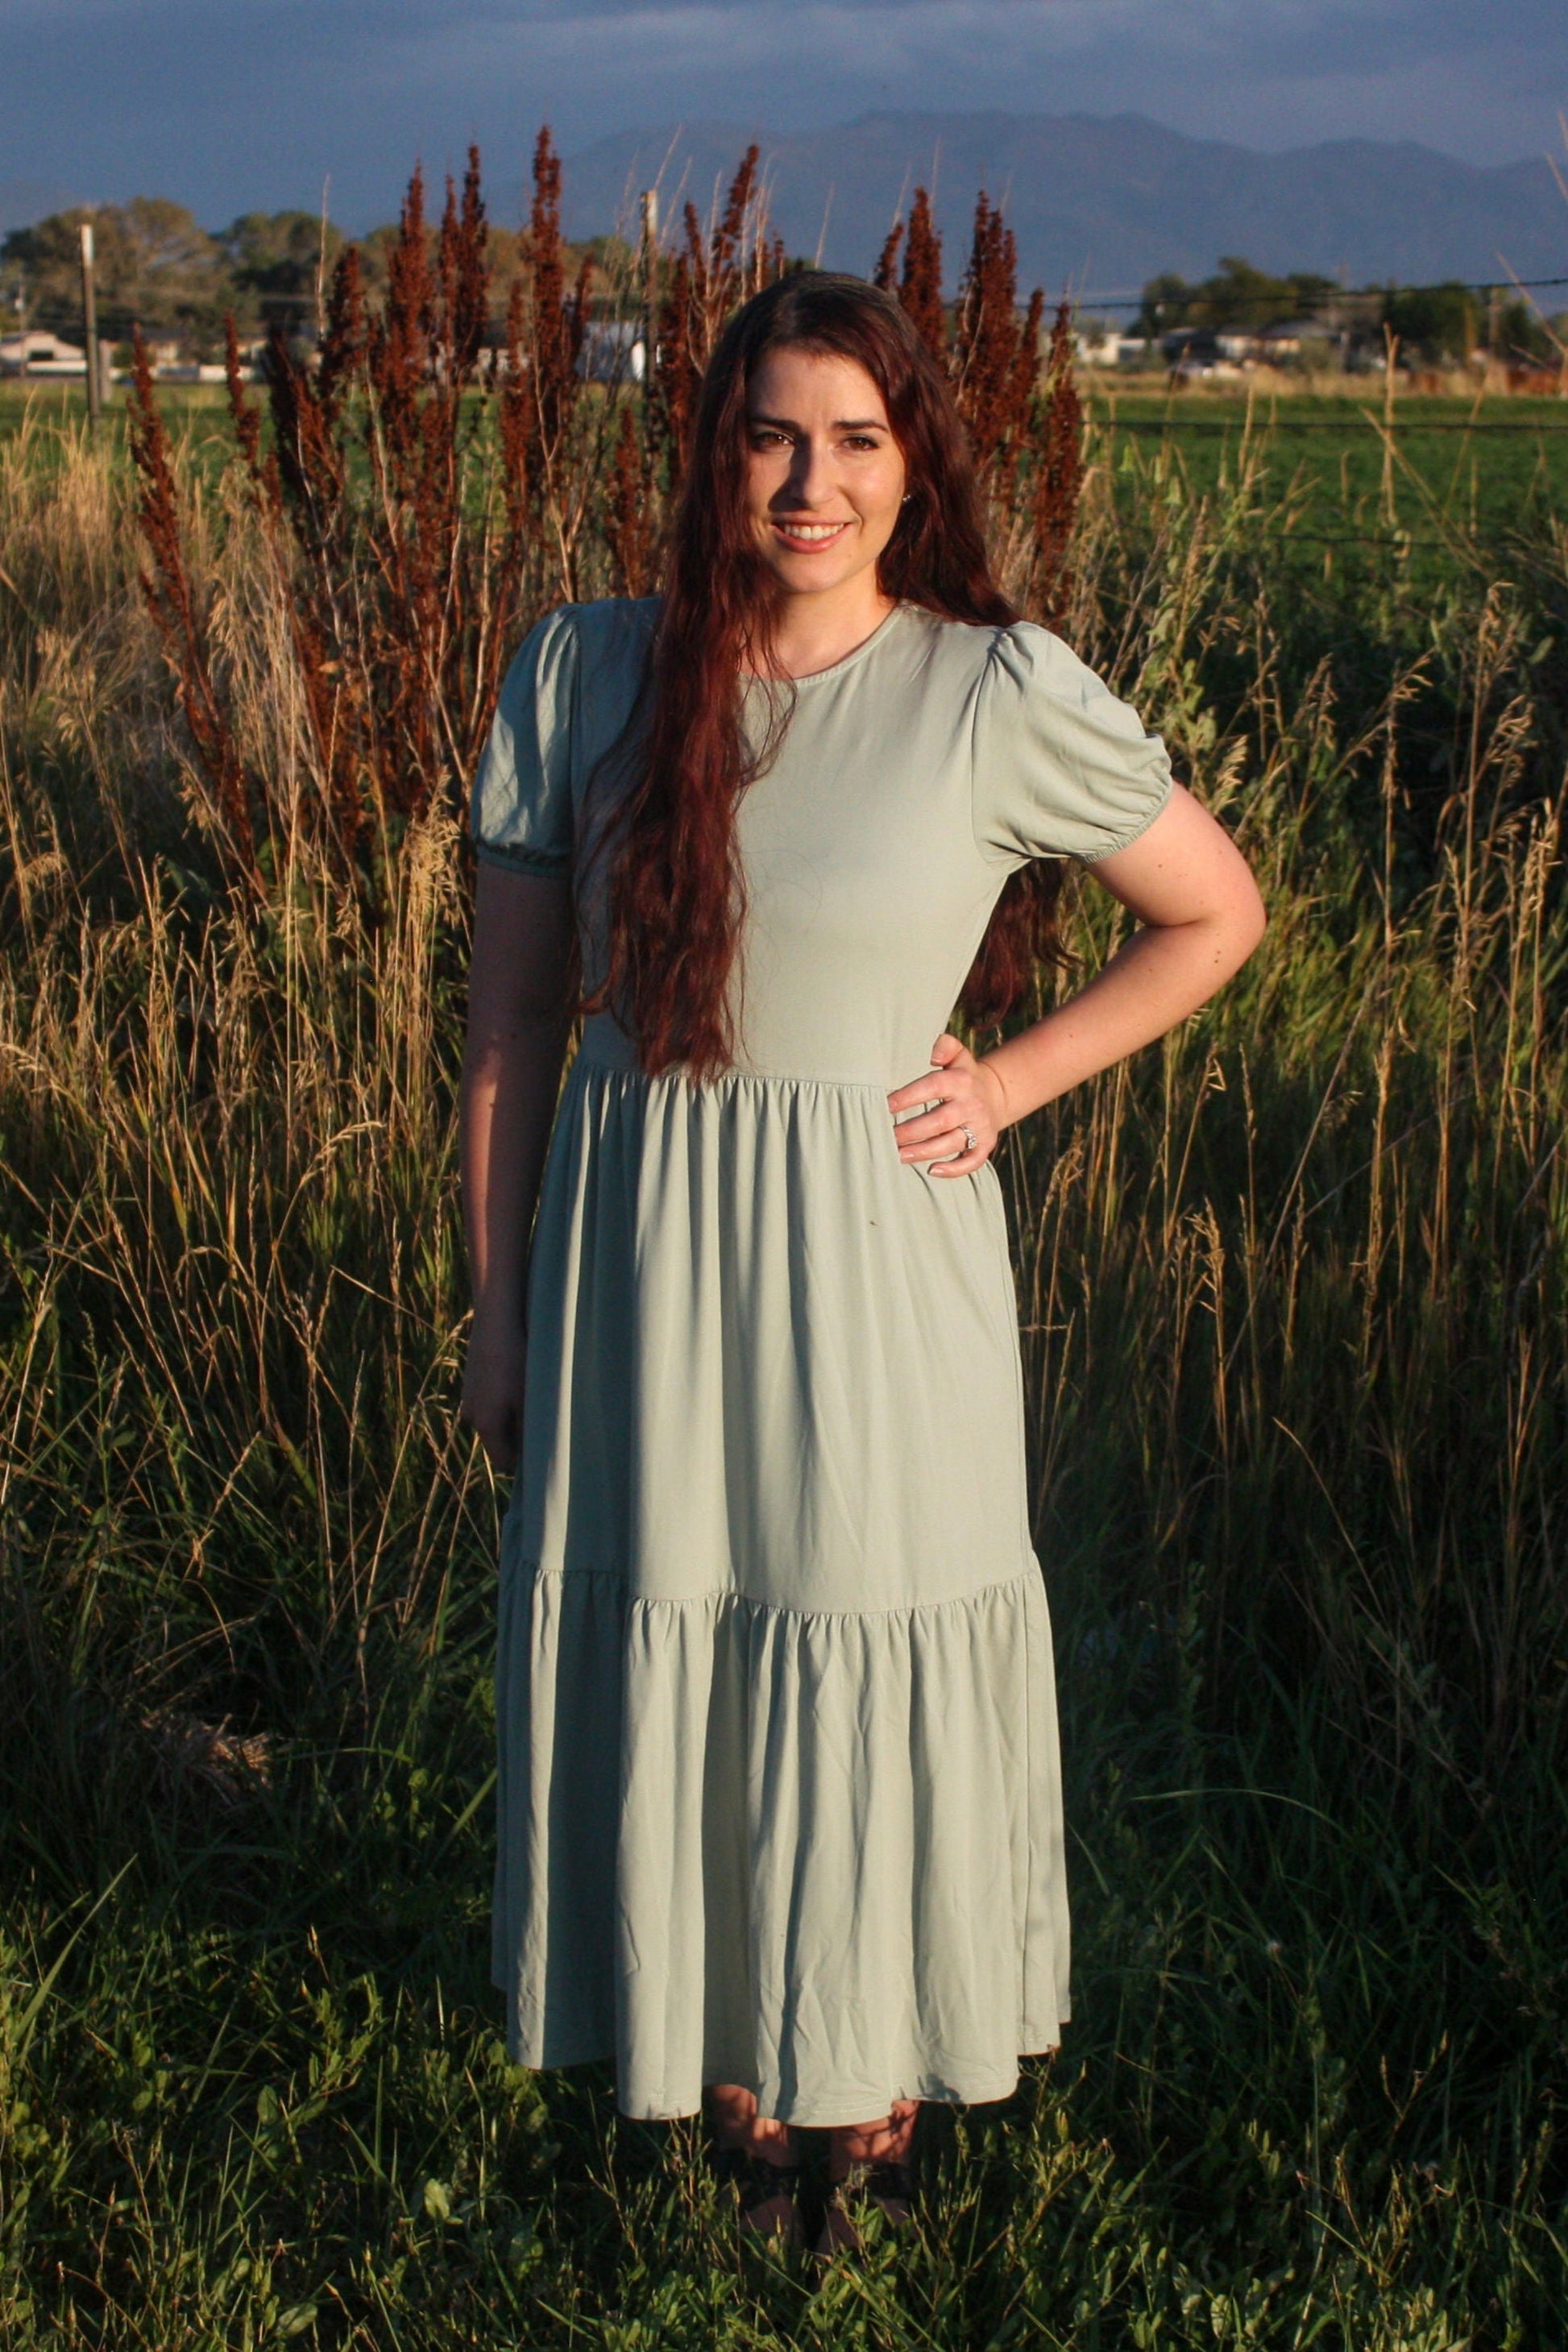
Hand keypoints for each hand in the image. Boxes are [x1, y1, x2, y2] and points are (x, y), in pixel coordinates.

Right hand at [460, 1307, 528, 1473]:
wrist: (495, 1323)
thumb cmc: (517, 1362)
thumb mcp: (528, 1399)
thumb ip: (529, 1429)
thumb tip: (534, 1453)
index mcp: (485, 1425)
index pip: (502, 1461)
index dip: (522, 1463)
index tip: (541, 1452)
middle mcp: (471, 1417)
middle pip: (497, 1442)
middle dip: (516, 1439)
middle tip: (540, 1423)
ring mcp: (467, 1400)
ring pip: (493, 1422)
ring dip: (509, 1419)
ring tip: (529, 1399)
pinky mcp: (469, 1384)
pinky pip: (487, 1405)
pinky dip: (500, 1403)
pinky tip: (515, 1384)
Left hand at [887, 1033, 1008, 1176]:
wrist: (994, 1094)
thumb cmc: (962, 1075)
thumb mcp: (957, 1055)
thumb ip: (945, 1045)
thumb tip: (932, 1054)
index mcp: (961, 1080)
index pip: (933, 1087)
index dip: (909, 1097)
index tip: (885, 1106)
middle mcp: (972, 1104)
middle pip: (939, 1121)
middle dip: (910, 1131)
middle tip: (885, 1137)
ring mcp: (980, 1126)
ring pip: (950, 1143)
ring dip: (923, 1152)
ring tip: (898, 1155)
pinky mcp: (985, 1144)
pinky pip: (972, 1161)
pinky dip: (954, 1170)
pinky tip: (932, 1171)